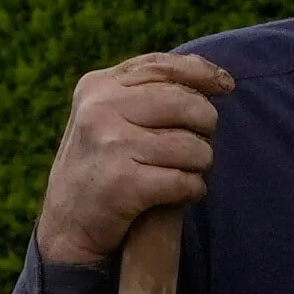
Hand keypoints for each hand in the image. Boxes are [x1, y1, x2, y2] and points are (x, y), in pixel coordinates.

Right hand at [33, 54, 234, 267]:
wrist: (66, 226)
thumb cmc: (98, 167)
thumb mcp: (104, 117)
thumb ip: (143, 93)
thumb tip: (214, 79)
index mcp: (98, 86)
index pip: (162, 66)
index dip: (202, 73)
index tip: (227, 85)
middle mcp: (101, 109)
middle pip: (186, 104)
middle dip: (205, 125)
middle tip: (198, 145)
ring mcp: (111, 145)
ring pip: (192, 145)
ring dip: (200, 163)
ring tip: (185, 171)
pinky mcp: (124, 184)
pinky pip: (185, 180)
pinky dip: (193, 189)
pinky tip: (183, 192)